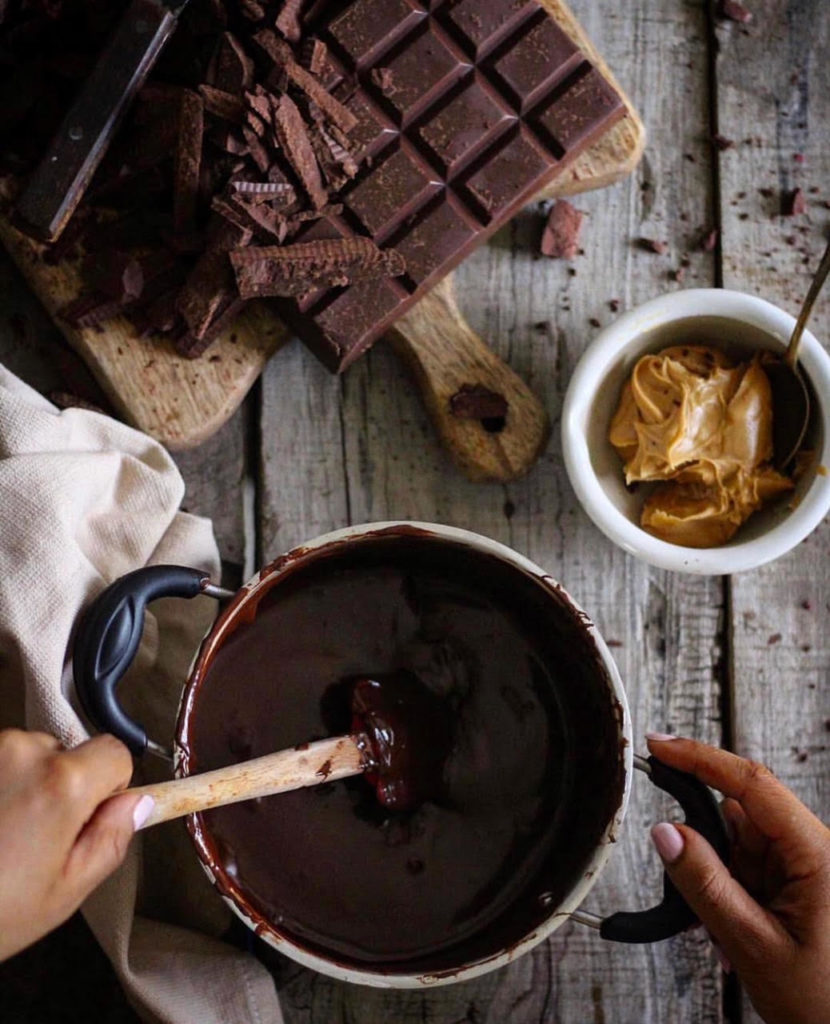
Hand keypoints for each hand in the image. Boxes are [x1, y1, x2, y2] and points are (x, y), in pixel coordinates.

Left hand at [0, 729, 152, 961]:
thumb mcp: (65, 891)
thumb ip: (112, 838)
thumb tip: (135, 804)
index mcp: (61, 783)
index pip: (115, 752)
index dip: (109, 787)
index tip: (88, 816)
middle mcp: (21, 752)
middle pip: (66, 753)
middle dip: (59, 787)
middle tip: (32, 840)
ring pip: (25, 757)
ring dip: (19, 786)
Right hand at [647, 734, 829, 1023]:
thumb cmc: (826, 1004)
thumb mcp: (755, 945)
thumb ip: (705, 884)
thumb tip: (665, 833)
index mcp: (819, 852)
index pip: (752, 784)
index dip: (701, 758)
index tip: (660, 747)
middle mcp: (815, 850)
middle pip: (739, 815)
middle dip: (707, 850)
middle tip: (690, 890)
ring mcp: (806, 865)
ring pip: (738, 843)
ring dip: (719, 880)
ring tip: (723, 932)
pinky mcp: (796, 882)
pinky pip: (747, 867)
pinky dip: (729, 893)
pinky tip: (733, 931)